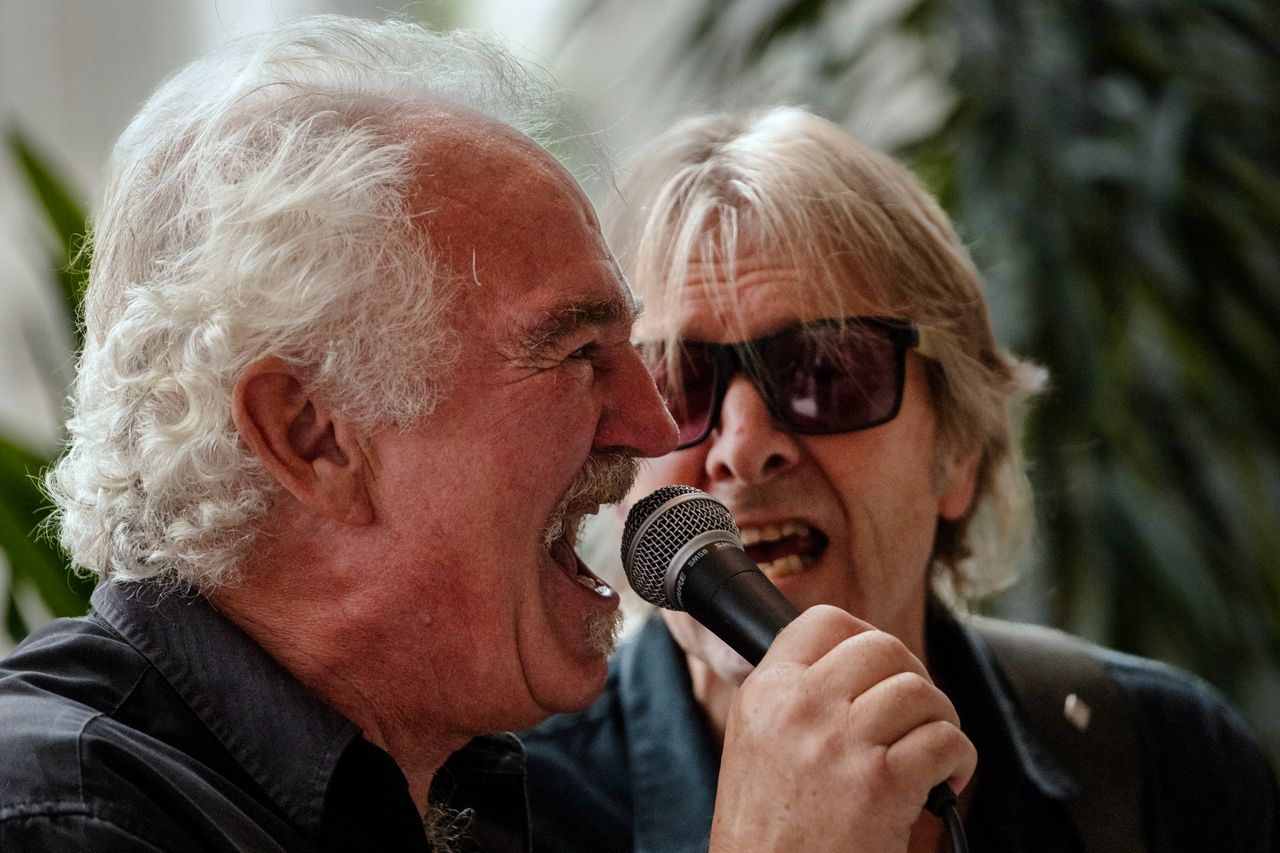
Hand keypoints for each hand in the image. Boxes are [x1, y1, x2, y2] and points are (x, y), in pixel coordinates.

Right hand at [709, 605, 975, 852]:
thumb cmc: (768, 834)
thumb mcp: (756, 748)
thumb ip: (794, 700)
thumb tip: (854, 665)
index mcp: (764, 695)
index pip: (824, 621)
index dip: (864, 636)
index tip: (882, 667)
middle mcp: (798, 709)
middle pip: (882, 648)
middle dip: (913, 677)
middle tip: (916, 714)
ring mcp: (840, 743)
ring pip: (919, 691)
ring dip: (940, 720)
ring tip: (929, 753)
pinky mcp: (881, 784)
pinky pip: (945, 740)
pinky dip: (958, 761)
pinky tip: (941, 782)